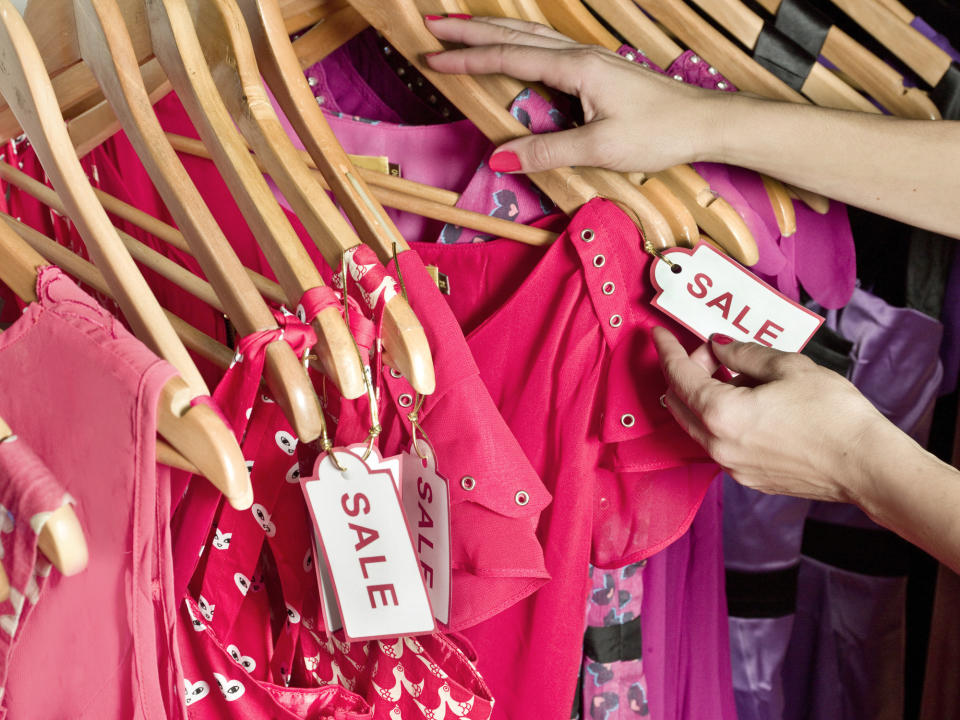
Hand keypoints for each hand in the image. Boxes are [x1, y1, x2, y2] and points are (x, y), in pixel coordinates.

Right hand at [423, 16, 724, 173]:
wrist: (703, 122)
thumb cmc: (659, 132)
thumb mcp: (600, 148)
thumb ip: (547, 151)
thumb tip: (499, 157)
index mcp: (576, 69)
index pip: (508, 58)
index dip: (467, 59)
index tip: (432, 57)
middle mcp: (580, 56)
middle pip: (514, 35)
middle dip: (471, 32)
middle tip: (433, 27)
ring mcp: (591, 59)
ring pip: (531, 37)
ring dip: (494, 33)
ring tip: (463, 31)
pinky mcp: (599, 70)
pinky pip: (548, 48)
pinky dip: (520, 43)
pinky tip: (516, 49)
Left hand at [652, 328, 895, 503]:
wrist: (865, 466)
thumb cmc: (833, 415)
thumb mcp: (787, 367)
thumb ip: (743, 353)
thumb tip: (719, 346)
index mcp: (720, 414)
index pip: (678, 376)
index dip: (667, 351)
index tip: (657, 334)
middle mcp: (717, 445)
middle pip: (679, 402)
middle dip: (687, 372)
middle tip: (712, 351)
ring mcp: (731, 466)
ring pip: (698, 424)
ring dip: (704, 396)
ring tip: (735, 374)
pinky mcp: (749, 478)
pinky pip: (719, 442)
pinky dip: (721, 418)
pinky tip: (748, 402)